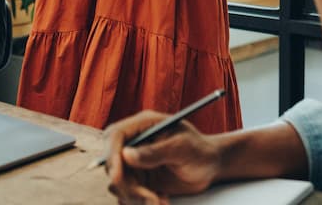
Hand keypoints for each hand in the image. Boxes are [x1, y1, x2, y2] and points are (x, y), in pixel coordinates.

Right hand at [104, 110, 222, 203]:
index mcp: (143, 125)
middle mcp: (134, 143)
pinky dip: (140, 203)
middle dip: (127, 185)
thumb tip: (126, 154)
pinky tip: (162, 200)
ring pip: (118, 183)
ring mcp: (135, 163)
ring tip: (160, 202)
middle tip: (149, 199)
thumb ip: (155, 151)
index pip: (114, 136)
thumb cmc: (200, 150)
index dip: (111, 155)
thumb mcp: (182, 147)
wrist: (210, 167)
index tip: (118, 176)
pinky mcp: (138, 180)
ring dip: (135, 197)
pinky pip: (127, 195)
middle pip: (112, 163)